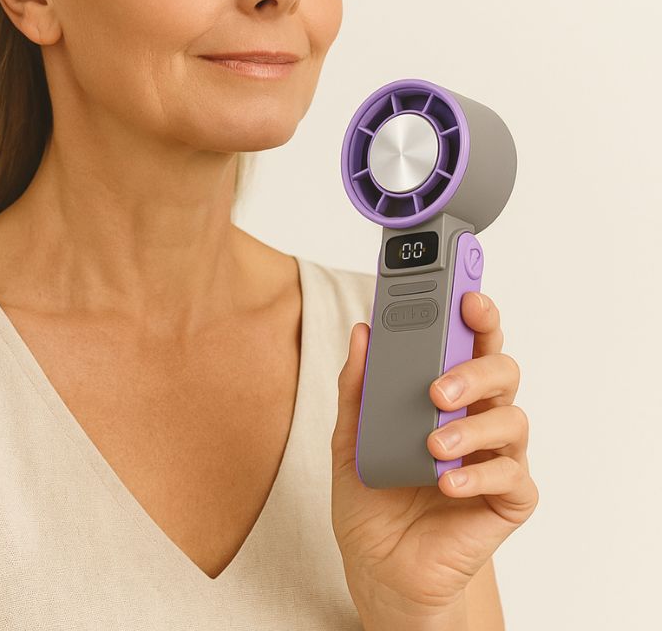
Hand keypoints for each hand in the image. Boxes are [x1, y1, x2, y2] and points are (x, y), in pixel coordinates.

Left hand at [330, 291, 538, 624]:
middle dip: (476, 369)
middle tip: (438, 388)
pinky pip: (511, 476)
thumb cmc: (372, 495)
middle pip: (501, 370)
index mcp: (445, 393)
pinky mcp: (508, 499)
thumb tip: (362, 331)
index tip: (467, 296)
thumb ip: (358, 386)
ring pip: (512, 419)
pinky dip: (478, 475)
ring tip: (433, 445)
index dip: (476, 315)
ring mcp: (495, 457)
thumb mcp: (351, 436)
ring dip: (472, 428)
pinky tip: (445, 484)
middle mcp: (476, 417)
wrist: (379, 565)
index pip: (469, 342)